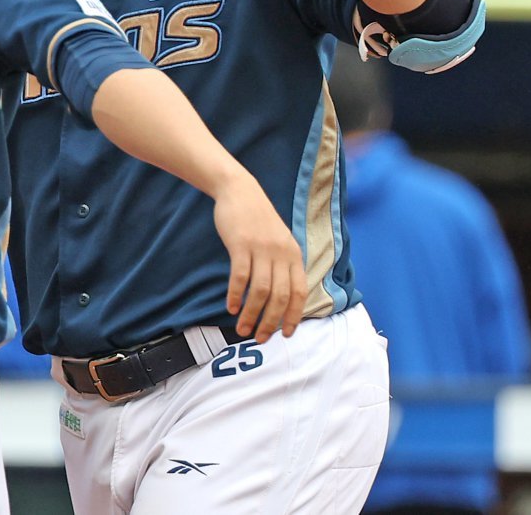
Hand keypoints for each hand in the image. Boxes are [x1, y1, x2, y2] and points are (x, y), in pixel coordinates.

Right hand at [210, 178, 304, 342]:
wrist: (239, 191)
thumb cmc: (257, 219)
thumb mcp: (278, 240)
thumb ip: (282, 264)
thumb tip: (280, 296)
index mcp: (293, 255)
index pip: (299, 292)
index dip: (293, 316)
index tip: (285, 334)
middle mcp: (281, 254)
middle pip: (280, 296)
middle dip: (270, 322)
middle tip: (260, 339)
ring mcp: (261, 249)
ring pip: (260, 291)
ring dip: (251, 314)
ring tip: (241, 329)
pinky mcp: (241, 244)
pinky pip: (240, 277)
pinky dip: (235, 295)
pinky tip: (231, 307)